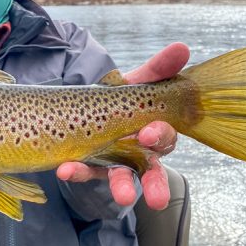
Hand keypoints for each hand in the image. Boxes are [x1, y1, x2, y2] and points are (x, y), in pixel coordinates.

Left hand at [56, 42, 189, 209]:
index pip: (163, 136)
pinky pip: (85, 171)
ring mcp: (113, 162)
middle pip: (151, 169)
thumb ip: (157, 68)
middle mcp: (137, 152)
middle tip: (154, 194)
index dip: (159, 135)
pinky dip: (77, 171)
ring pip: (122, 178)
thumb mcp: (136, 82)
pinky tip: (64, 169)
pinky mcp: (90, 166)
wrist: (88, 105)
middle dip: (154, 181)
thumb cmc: (121, 96)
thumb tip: (181, 47)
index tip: (149, 133)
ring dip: (122, 188)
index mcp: (153, 130)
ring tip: (123, 198)